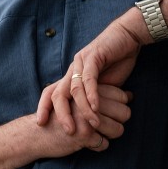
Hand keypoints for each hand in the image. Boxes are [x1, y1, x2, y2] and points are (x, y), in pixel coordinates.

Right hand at [36, 81, 133, 153]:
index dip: (119, 106)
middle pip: (124, 113)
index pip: (121, 96)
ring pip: (118, 130)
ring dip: (111, 135)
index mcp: (87, 90)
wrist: (36, 134)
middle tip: (104, 126)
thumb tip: (131, 95)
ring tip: (98, 135)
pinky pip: (105, 144)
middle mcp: (88, 102)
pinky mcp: (83, 135)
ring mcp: (86, 118)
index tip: (108, 112)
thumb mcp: (77, 99)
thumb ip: (102, 94)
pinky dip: (99, 146)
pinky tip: (88, 143)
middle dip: (118, 122)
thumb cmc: (59, 117)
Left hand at [37, 10, 144, 133]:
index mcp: (71, 76)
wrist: (128, 37)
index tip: (40, 123)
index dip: (44, 107)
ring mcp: (80, 62)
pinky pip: (89, 79)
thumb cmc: (117, 61)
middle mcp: (72, 69)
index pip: (51, 92)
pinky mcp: (93, 57)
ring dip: (83, 109)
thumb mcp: (104, 85)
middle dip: (60, 113)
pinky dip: (92, 95)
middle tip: (68, 130)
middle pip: (57, 93)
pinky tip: (96, 107)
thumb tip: (92, 122)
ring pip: (74, 89)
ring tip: (92, 123)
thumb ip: (95, 98)